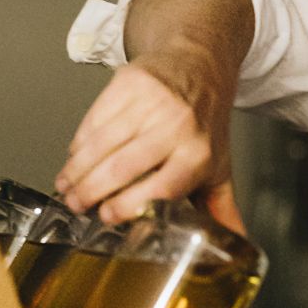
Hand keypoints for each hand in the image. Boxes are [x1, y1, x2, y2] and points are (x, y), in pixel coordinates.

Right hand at [56, 54, 243, 231]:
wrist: (200, 62)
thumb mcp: (219, 164)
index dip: (129, 205)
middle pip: (123, 167)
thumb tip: (239, 246)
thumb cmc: (206, 121)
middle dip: (92, 192)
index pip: (161, 188)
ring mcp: (152, 102)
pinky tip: (75, 157)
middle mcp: (177, 126)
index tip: (107, 217)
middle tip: (77, 206)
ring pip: (102, 144)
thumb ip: (222, 208)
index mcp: (199, 153)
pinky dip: (80, 143)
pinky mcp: (129, 83)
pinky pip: (94, 119)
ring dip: (77, 170)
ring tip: (68, 187)